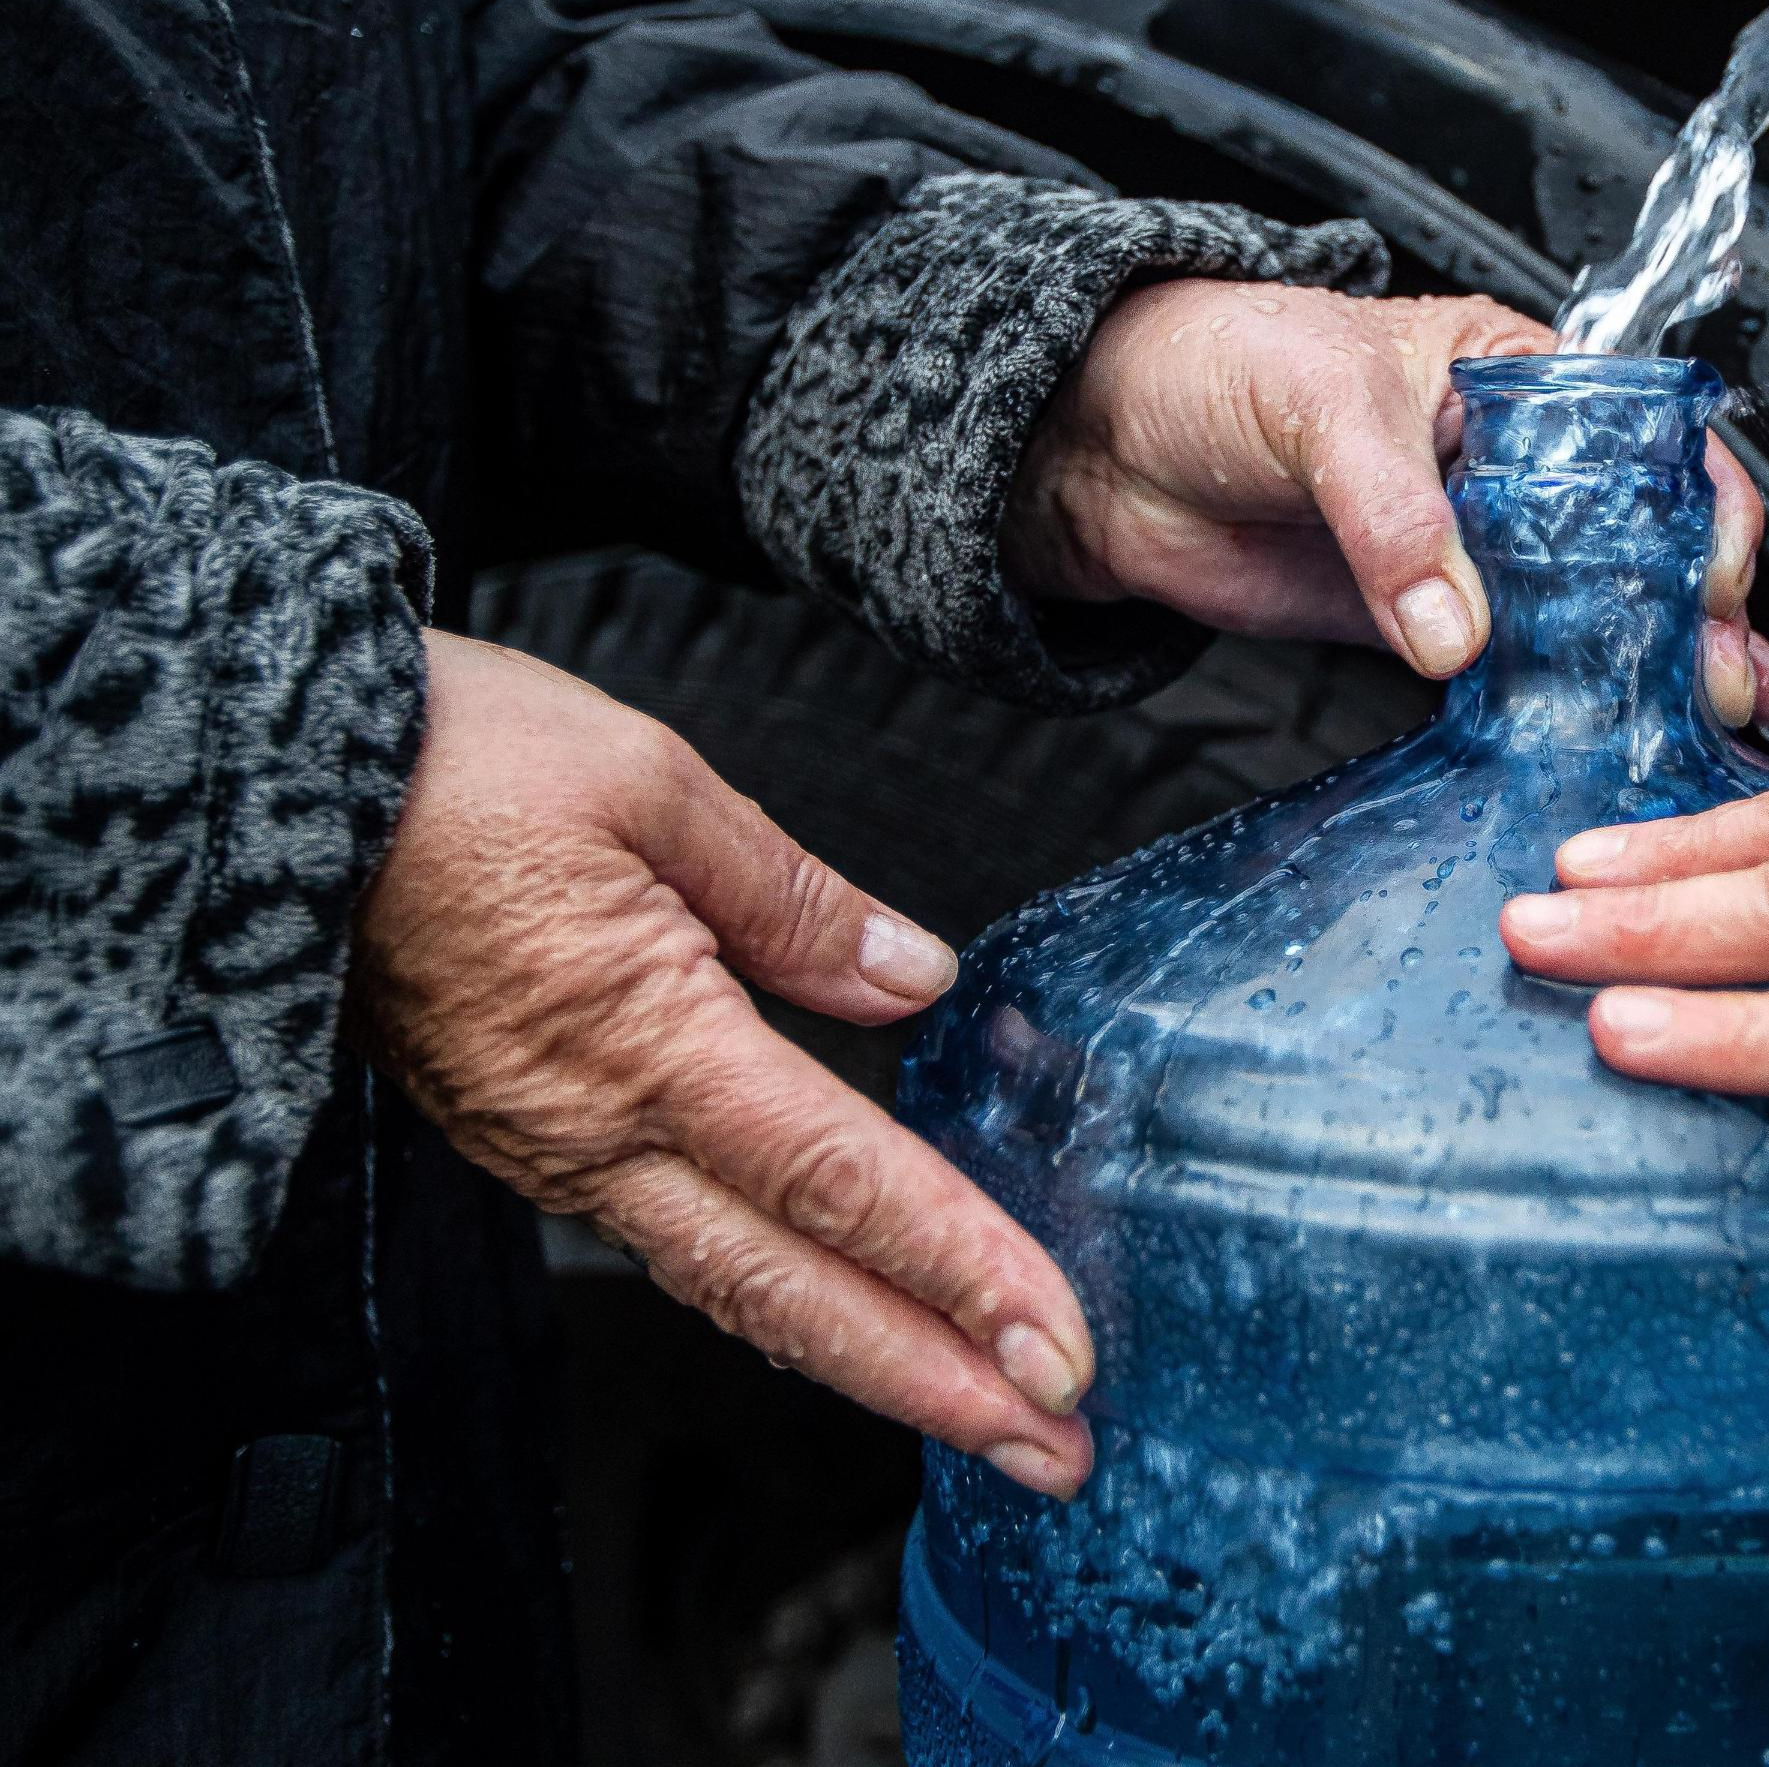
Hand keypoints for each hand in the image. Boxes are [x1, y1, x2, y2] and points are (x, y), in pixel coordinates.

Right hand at [352, 632, 1095, 1497]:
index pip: (841, 1182)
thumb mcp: (650, 783)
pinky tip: (844, 1322)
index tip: (1056, 1341)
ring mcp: (555, 1151)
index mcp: (643, 1042)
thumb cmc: (444, 768)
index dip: (961, 1270)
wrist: (263, 793)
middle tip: (1055, 1448)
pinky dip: (778, 1306)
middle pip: (794, 1292)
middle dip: (937, 1384)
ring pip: (737, 1290)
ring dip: (871, 1361)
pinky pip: (676, 1248)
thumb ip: (796, 898)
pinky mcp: (531, 1139)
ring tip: (984, 1412)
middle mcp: (596, 1131)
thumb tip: (912, 974)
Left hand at [1004, 281, 1768, 729]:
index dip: (1697, 504)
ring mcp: (1476, 554)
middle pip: (1642, 540)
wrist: (1102, 451)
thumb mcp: (1319, 409)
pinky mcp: (1427, 628)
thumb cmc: (1213, 368)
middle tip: (1722, 680)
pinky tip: (1626, 742)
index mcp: (1515, 376)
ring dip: (1661, 671)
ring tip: (1716, 726)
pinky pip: (1519, 672)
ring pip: (1597, 615)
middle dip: (1702, 610)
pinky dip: (1575, 708)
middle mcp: (1514, 467)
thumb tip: (1456, 630)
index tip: (1714, 573)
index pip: (1646, 437)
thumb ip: (1393, 517)